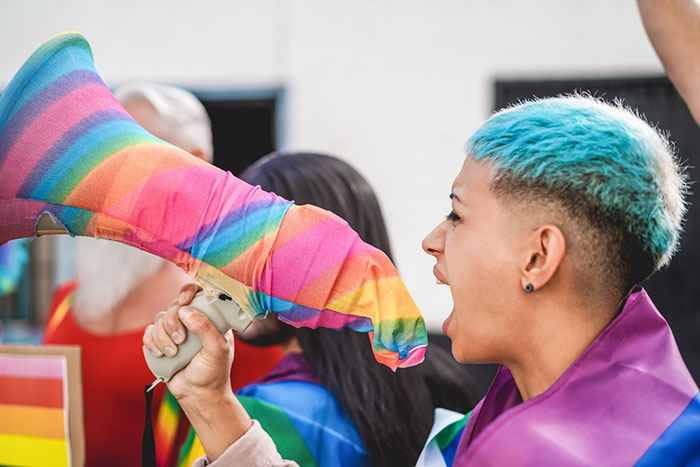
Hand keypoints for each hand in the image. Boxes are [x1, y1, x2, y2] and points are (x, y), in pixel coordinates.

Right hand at [143, 283, 252, 459]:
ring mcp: (177, 330)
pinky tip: (159, 353)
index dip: (189, 291)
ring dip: (162, 336)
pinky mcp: (162, 341)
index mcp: (211, 318)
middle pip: (174, 306)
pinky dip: (151, 341)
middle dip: (172, 323)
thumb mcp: (217, 350)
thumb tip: (186, 310)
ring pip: (160, 319)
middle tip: (180, 341)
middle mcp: (193, 320)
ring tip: (172, 354)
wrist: (198, 395)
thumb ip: (206, 328)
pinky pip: (149, 332)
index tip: (184, 301)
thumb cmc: (213, 372)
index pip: (199, 293)